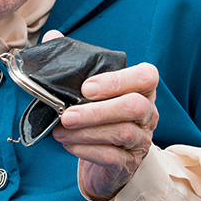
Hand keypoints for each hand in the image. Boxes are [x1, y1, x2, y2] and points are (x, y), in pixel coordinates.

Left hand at [43, 30, 158, 200]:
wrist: (109, 160)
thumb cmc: (99, 116)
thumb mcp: (91, 89)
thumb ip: (75, 61)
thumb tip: (52, 38)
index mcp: (141, 89)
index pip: (146, 76)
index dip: (118, 80)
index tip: (86, 87)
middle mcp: (148, 113)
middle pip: (134, 107)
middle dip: (97, 111)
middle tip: (66, 115)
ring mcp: (141, 140)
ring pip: (122, 133)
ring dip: (86, 132)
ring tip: (59, 131)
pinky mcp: (129, 163)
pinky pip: (112, 157)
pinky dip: (86, 150)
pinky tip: (68, 145)